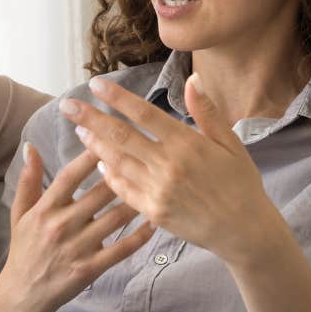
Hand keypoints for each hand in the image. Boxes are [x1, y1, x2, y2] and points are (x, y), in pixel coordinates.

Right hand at [0, 142, 152, 311]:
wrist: (24, 294)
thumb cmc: (24, 249)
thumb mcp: (20, 213)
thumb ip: (29, 180)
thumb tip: (31, 147)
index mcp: (44, 210)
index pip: (70, 176)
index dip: (90, 156)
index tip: (109, 137)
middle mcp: (61, 226)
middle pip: (98, 194)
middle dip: (122, 174)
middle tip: (145, 158)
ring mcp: (77, 248)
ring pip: (115, 219)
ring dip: (137, 201)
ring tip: (157, 185)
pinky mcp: (90, 268)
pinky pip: (121, 249)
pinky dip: (140, 236)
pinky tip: (154, 223)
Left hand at [60, 76, 280, 264]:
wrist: (243, 230)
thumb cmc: (240, 183)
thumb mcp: (230, 144)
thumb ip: (206, 112)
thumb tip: (193, 80)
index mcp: (187, 144)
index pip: (144, 114)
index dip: (117, 98)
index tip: (95, 84)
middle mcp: (168, 166)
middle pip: (121, 136)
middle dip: (91, 118)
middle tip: (67, 105)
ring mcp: (158, 191)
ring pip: (117, 162)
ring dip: (95, 145)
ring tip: (78, 130)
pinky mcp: (153, 212)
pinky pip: (124, 190)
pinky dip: (109, 175)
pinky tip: (98, 163)